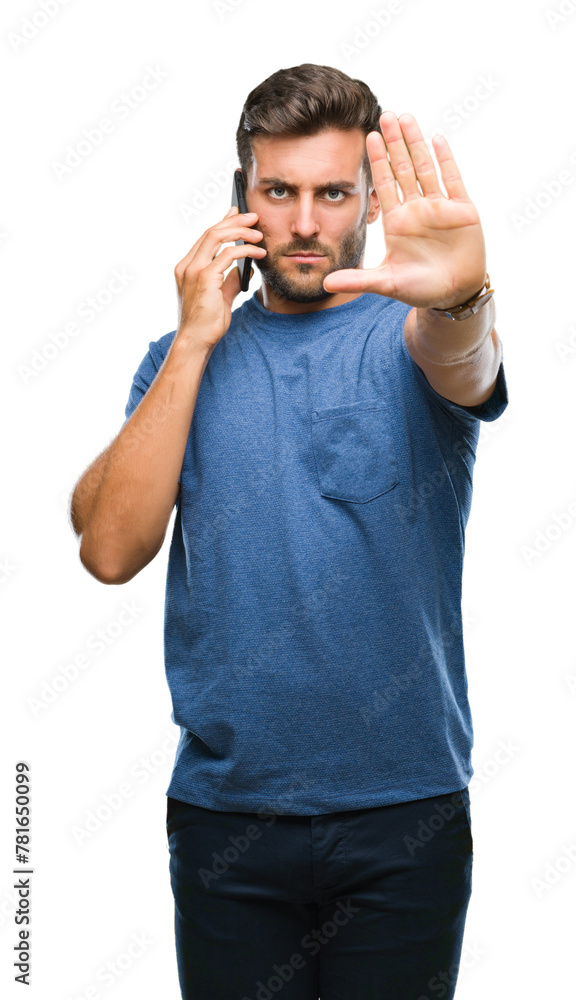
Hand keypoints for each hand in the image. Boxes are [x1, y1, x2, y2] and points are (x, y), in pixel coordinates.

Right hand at [173, 205, 265, 348]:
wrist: (195, 342)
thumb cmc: (206, 324)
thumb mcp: (221, 298)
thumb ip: (230, 281)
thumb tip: (246, 269)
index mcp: (187, 268)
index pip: (205, 238)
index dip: (222, 223)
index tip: (237, 214)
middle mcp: (187, 265)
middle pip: (211, 231)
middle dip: (234, 221)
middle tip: (253, 217)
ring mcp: (193, 270)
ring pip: (217, 236)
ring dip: (241, 231)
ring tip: (259, 233)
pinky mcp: (205, 278)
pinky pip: (228, 254)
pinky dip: (246, 250)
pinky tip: (258, 253)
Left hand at [323, 112, 486, 309]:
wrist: (454, 295)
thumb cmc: (421, 289)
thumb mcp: (387, 283)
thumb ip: (358, 279)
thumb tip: (324, 284)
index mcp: (397, 222)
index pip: (385, 184)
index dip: (377, 160)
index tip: (368, 136)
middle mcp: (417, 209)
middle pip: (403, 168)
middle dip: (394, 142)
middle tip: (385, 115)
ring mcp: (439, 207)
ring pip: (426, 168)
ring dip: (417, 143)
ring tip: (407, 117)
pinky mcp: (462, 211)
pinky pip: (453, 180)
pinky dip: (445, 160)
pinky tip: (437, 139)